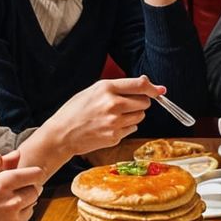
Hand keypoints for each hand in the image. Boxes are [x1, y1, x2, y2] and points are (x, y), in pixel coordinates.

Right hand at [0, 151, 42, 220]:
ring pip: (31, 206)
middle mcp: (12, 202)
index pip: (35, 174)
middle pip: (36, 190)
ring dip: (22, 204)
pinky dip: (15, 220)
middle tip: (7, 192)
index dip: (31, 173)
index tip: (25, 175)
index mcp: (0, 184)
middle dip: (26, 188)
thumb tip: (11, 155)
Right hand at [40, 76, 158, 163]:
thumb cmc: (75, 111)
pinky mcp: (115, 136)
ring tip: (115, 115)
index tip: (159, 90)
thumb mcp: (93, 90)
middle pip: (145, 102)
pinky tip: (110, 126)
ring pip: (140, 116)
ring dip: (133, 115)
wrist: (61, 135)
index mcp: (106, 88)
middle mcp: (113, 104)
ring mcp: (115, 122)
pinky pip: (132, 129)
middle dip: (141, 102)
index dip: (153, 88)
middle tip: (127, 104)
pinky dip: (126, 127)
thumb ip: (119, 86)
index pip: (140, 85)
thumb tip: (145, 83)